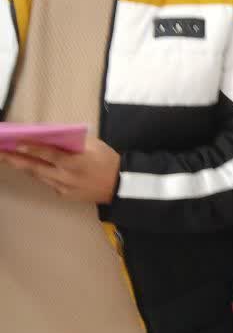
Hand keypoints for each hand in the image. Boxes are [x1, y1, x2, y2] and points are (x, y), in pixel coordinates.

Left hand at [0, 136, 119, 202]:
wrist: (120, 185)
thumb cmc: (107, 160)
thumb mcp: (93, 145)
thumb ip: (72, 142)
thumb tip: (52, 136)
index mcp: (74, 162)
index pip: (48, 153)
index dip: (31, 147)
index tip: (16, 142)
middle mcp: (65, 176)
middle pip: (35, 167)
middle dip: (15, 160)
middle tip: (0, 154)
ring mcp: (63, 188)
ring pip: (38, 176)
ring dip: (24, 167)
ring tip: (9, 159)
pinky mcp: (64, 196)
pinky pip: (48, 183)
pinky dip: (40, 174)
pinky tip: (35, 168)